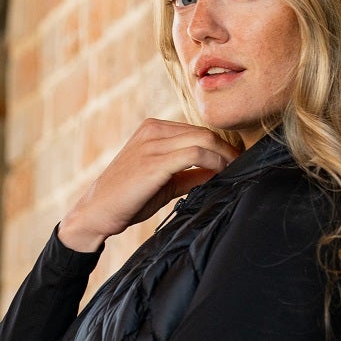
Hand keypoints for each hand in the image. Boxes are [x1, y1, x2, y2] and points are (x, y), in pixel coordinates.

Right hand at [56, 116, 238, 251]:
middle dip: (228, 149)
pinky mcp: (154, 162)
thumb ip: (190, 175)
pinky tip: (221, 175)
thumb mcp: (163, 182)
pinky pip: (195, 154)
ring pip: (203, 140)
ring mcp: (152, 144)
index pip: (197, 130)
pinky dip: (214, 163)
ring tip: (235, 172)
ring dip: (225, 156)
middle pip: (204, 132)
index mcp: (152, 129)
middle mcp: (152, 130)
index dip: (221, 145)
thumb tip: (221, 173)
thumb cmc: (128, 198)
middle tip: (243, 167)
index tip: (236, 162)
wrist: (96, 212)